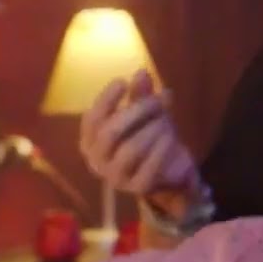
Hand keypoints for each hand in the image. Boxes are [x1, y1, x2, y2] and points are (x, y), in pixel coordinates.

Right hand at [79, 70, 199, 198]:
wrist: (169, 171)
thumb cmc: (149, 137)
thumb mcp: (146, 113)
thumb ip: (141, 95)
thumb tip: (142, 72)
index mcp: (91, 142)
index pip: (91, 120)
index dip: (105, 100)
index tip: (122, 81)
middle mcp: (97, 161)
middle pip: (110, 133)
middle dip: (136, 112)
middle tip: (158, 100)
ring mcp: (116, 178)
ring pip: (130, 150)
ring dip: (152, 130)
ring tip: (166, 120)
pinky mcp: (138, 189)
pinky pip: (149, 169)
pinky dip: (161, 151)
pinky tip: (171, 138)